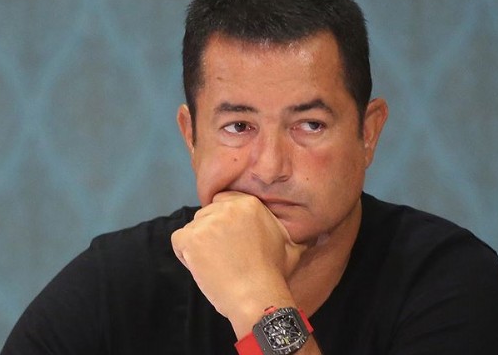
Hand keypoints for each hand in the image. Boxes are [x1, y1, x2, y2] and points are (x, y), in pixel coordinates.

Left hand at [171, 191, 306, 334]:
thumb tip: (319, 232)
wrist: (257, 297)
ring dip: (200, 245)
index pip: (224, 201)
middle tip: (225, 257)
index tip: (231, 240)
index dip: (225, 222)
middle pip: (208, 214)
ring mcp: (207, 223)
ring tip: (217, 264)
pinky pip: (179, 241)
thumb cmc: (274, 275)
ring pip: (194, 228)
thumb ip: (294, 232)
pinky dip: (185, 255)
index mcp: (249, 204)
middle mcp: (227, 208)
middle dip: (213, 233)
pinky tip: (203, 267)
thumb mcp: (291, 246)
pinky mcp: (191, 238)